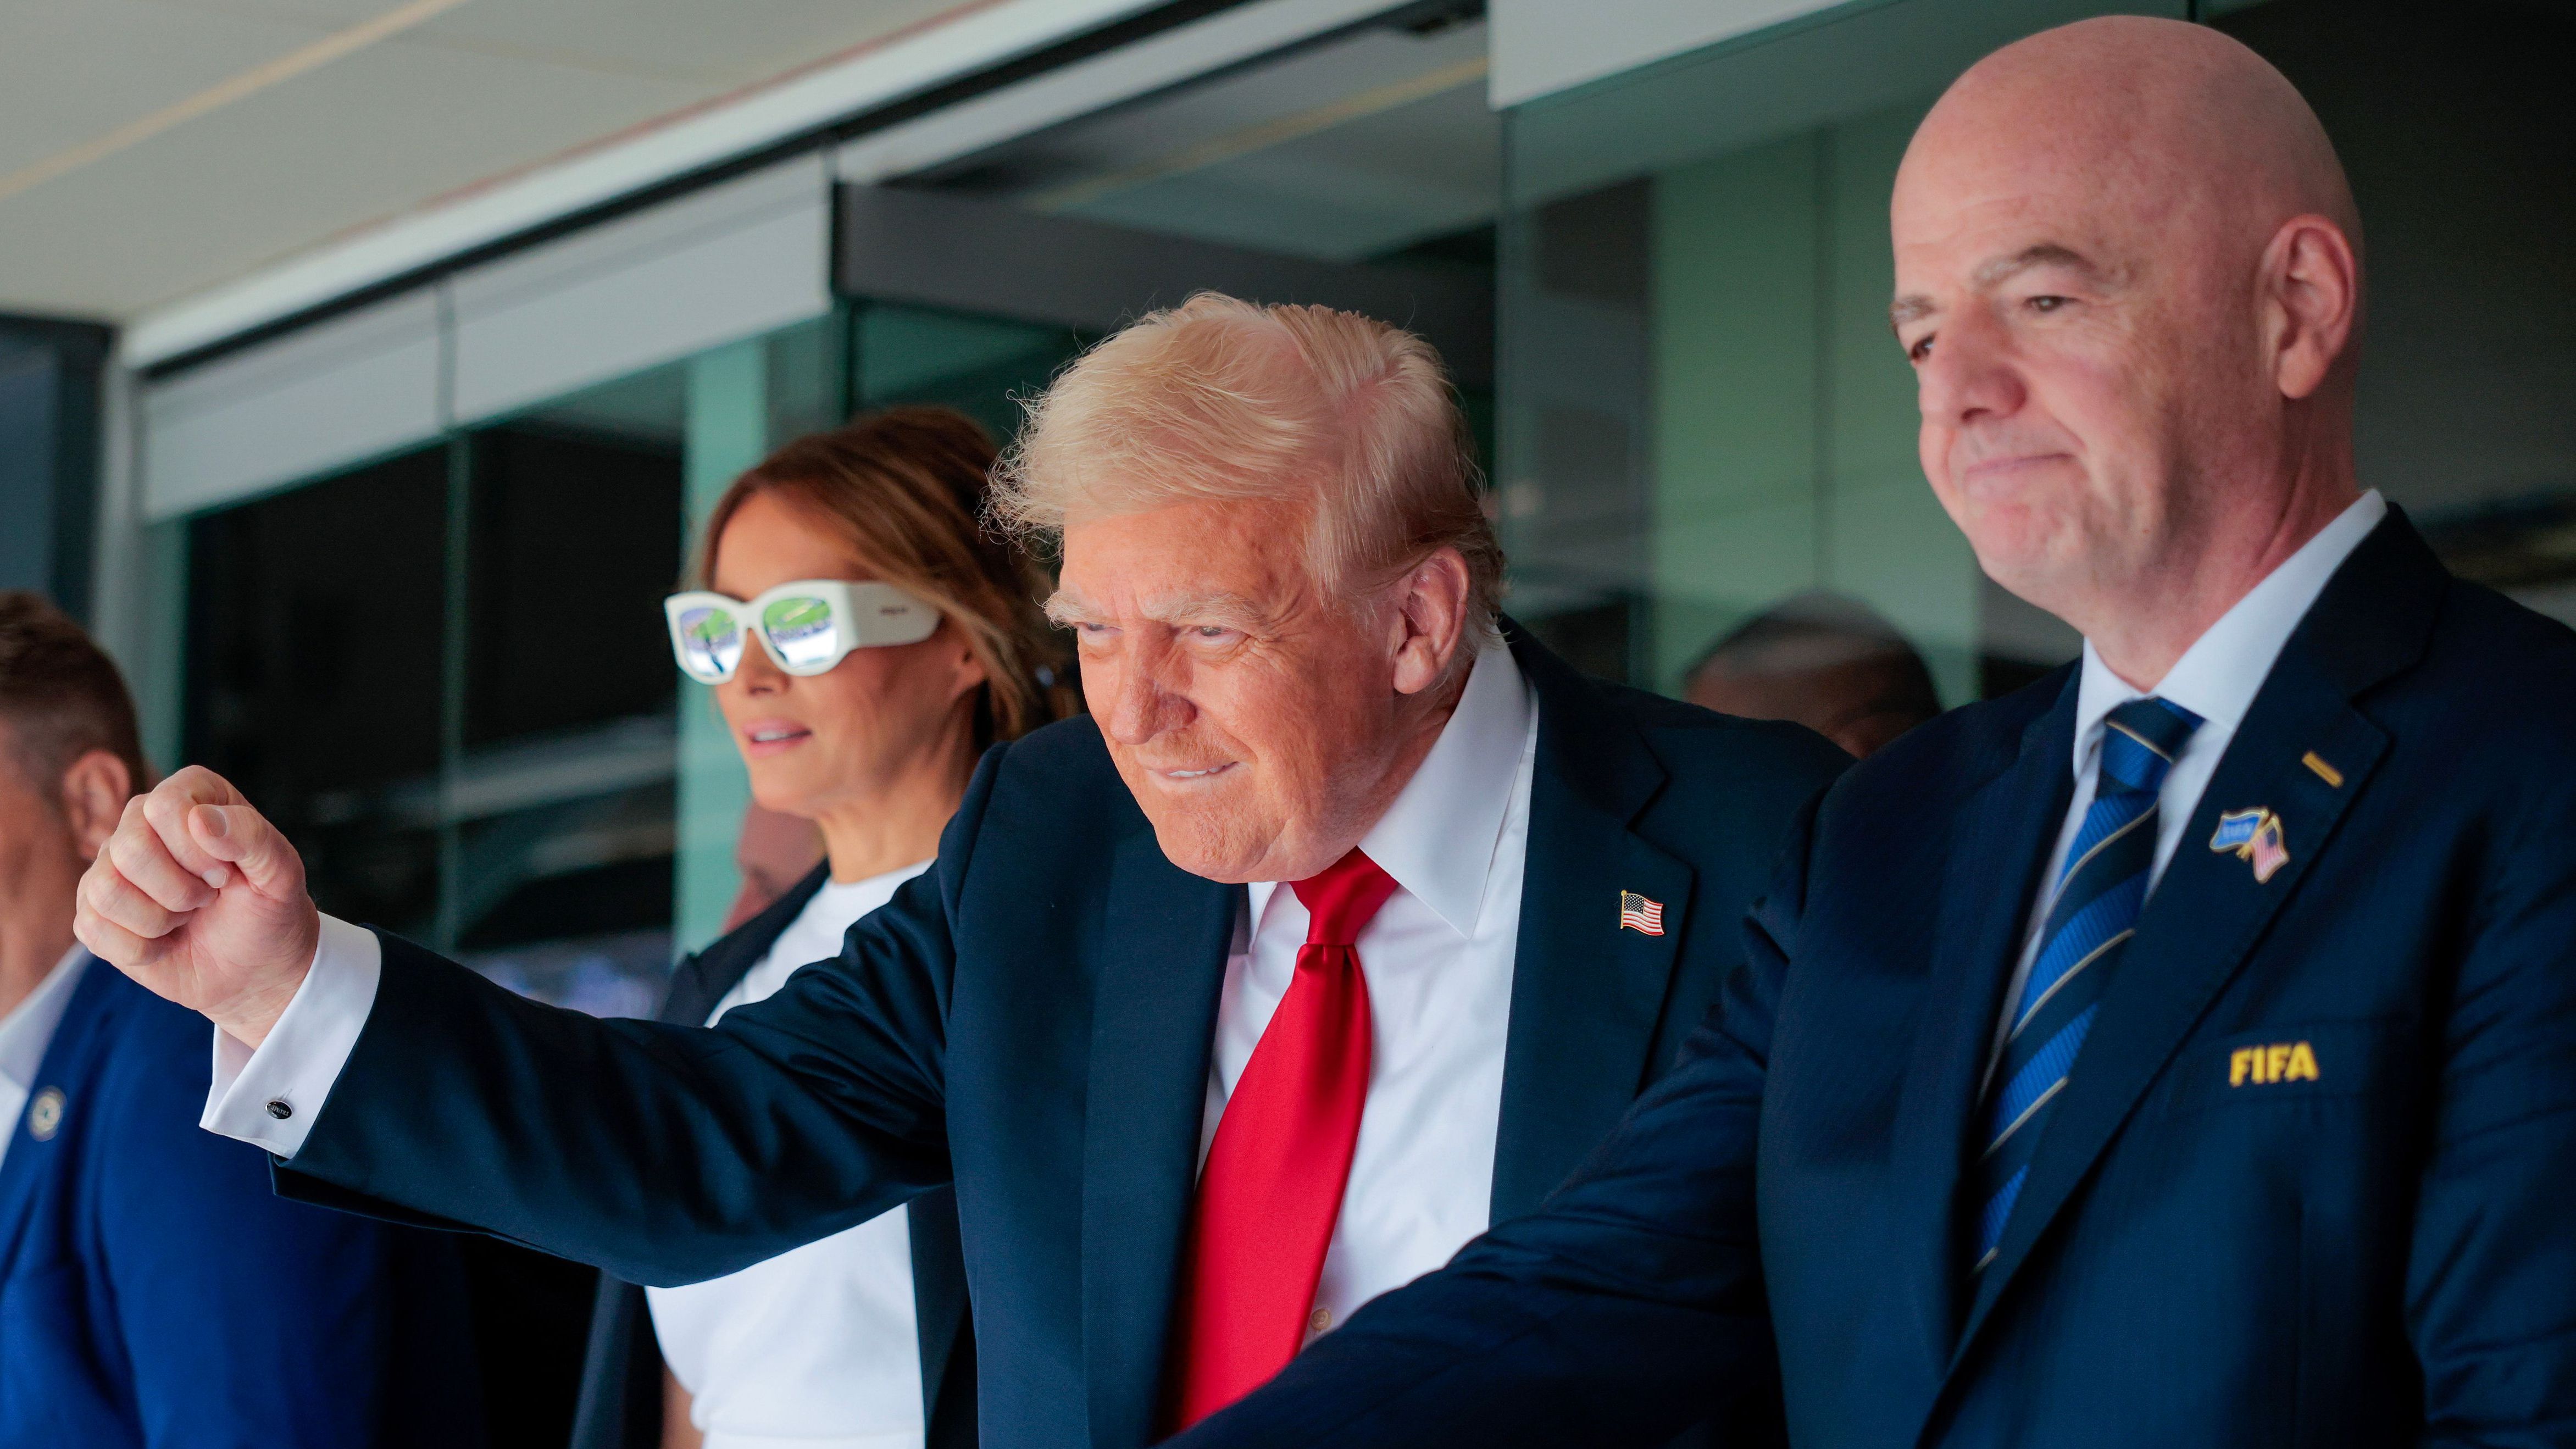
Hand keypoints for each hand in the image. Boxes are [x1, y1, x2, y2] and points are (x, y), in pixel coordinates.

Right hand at [74, 765, 320, 1048]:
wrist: (256, 967)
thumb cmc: (269, 911)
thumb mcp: (281, 873)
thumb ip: (252, 837)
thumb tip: (200, 818)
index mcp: (191, 795)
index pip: (164, 807)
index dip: (196, 851)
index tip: (226, 875)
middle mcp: (141, 822)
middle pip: (130, 849)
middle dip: (180, 891)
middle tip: (208, 899)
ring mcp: (110, 866)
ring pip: (106, 889)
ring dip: (159, 920)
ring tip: (186, 918)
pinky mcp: (93, 911)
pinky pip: (93, 927)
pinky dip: (140, 948)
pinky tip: (165, 942)